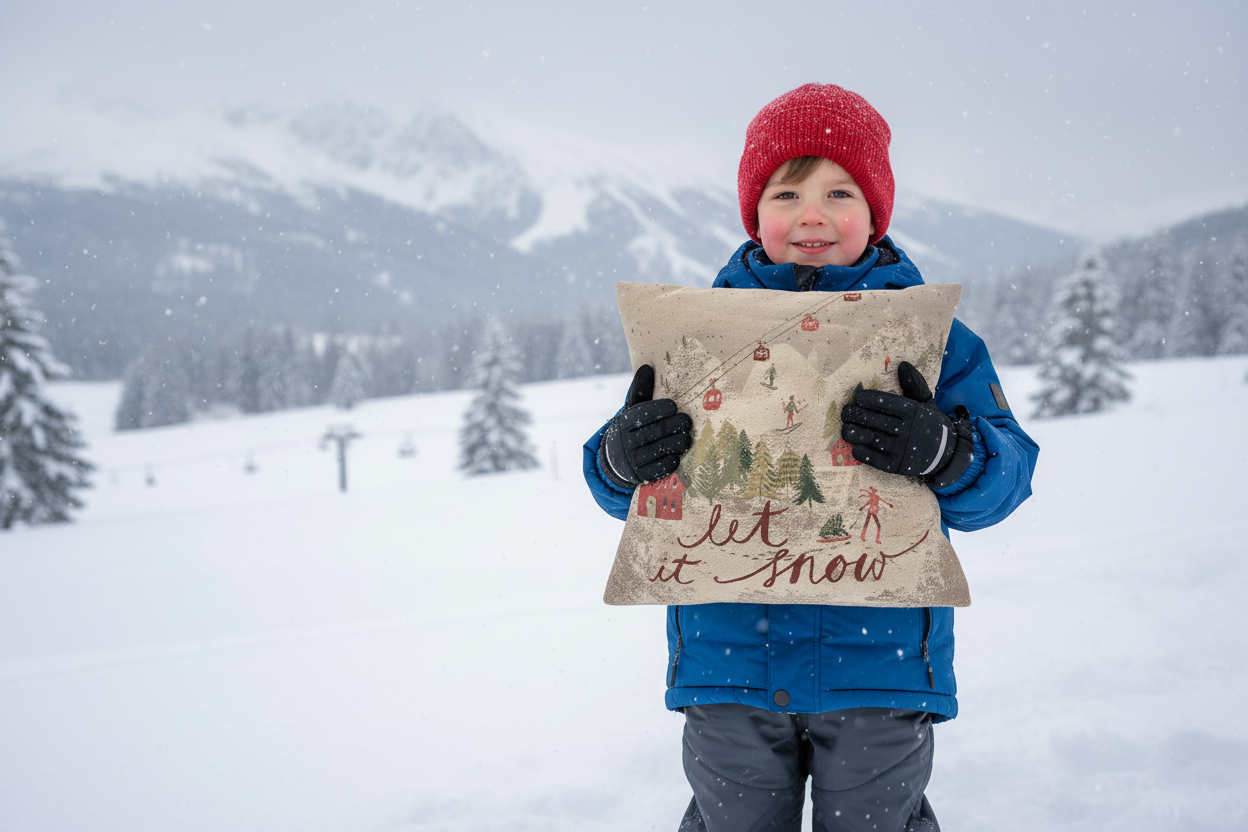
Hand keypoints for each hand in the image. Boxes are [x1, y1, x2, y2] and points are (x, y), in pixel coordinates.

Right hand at [598, 365, 692, 488]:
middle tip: (687, 421)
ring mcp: (632, 461)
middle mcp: (625, 442)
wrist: (616, 462)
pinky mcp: (639, 476)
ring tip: (686, 438)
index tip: (674, 406)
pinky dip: (671, 461)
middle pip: (653, 432)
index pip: (641, 414)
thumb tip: (647, 367)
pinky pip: (659, 468)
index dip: (659, 409)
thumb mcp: (632, 411)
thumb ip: (641, 391)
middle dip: (673, 426)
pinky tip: (678, 454)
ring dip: (676, 443)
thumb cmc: (632, 430)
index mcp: (623, 423)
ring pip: (658, 450)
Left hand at [840, 362, 972, 488]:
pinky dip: (864, 453)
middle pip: (877, 421)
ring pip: (874, 439)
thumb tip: (902, 364)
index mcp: (914, 413)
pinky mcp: (898, 466)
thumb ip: (914, 385)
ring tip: (845, 428)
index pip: (889, 404)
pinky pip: (877, 459)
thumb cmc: (931, 425)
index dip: (871, 400)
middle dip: (857, 415)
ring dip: (856, 433)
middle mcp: (907, 430)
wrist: (947, 454)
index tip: (858, 397)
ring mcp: (902, 449)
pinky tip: (855, 447)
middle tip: (845, 412)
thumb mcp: (926, 403)